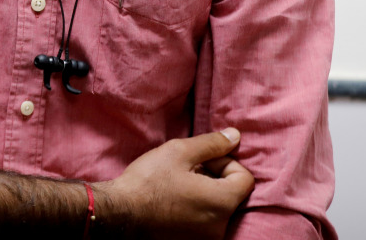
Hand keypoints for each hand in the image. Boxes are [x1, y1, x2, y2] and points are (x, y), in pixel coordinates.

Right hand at [93, 128, 254, 238]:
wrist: (120, 212)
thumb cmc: (149, 180)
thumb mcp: (179, 152)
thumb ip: (212, 144)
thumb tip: (235, 136)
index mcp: (222, 202)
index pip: (244, 177)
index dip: (225, 162)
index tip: (200, 160)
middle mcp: (220, 226)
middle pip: (231, 193)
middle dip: (214, 177)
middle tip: (186, 169)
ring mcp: (207, 238)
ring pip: (217, 207)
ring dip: (204, 192)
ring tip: (178, 184)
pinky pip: (205, 220)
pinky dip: (196, 208)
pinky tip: (174, 200)